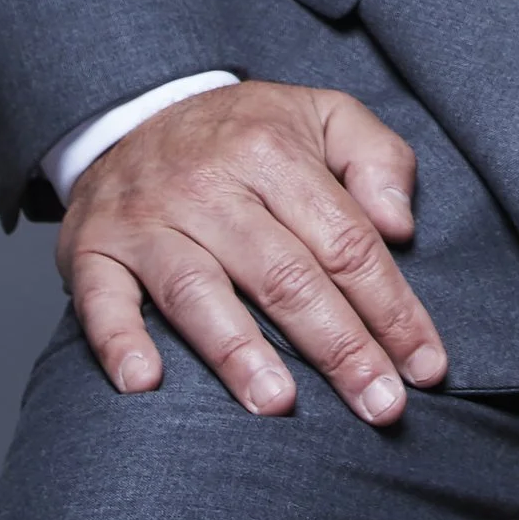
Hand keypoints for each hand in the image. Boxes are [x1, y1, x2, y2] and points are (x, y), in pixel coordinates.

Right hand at [58, 77, 446, 422]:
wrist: (136, 112)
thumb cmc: (248, 133)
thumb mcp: (321, 115)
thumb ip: (376, 158)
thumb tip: (399, 228)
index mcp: (272, 148)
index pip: (345, 240)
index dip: (391, 306)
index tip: (425, 365)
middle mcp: (208, 183)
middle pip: (284, 275)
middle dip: (339, 347)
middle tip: (380, 407)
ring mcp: (147, 218)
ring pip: (199, 291)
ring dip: (238, 352)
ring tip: (279, 405)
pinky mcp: (94, 249)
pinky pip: (102, 300)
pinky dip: (119, 342)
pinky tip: (146, 383)